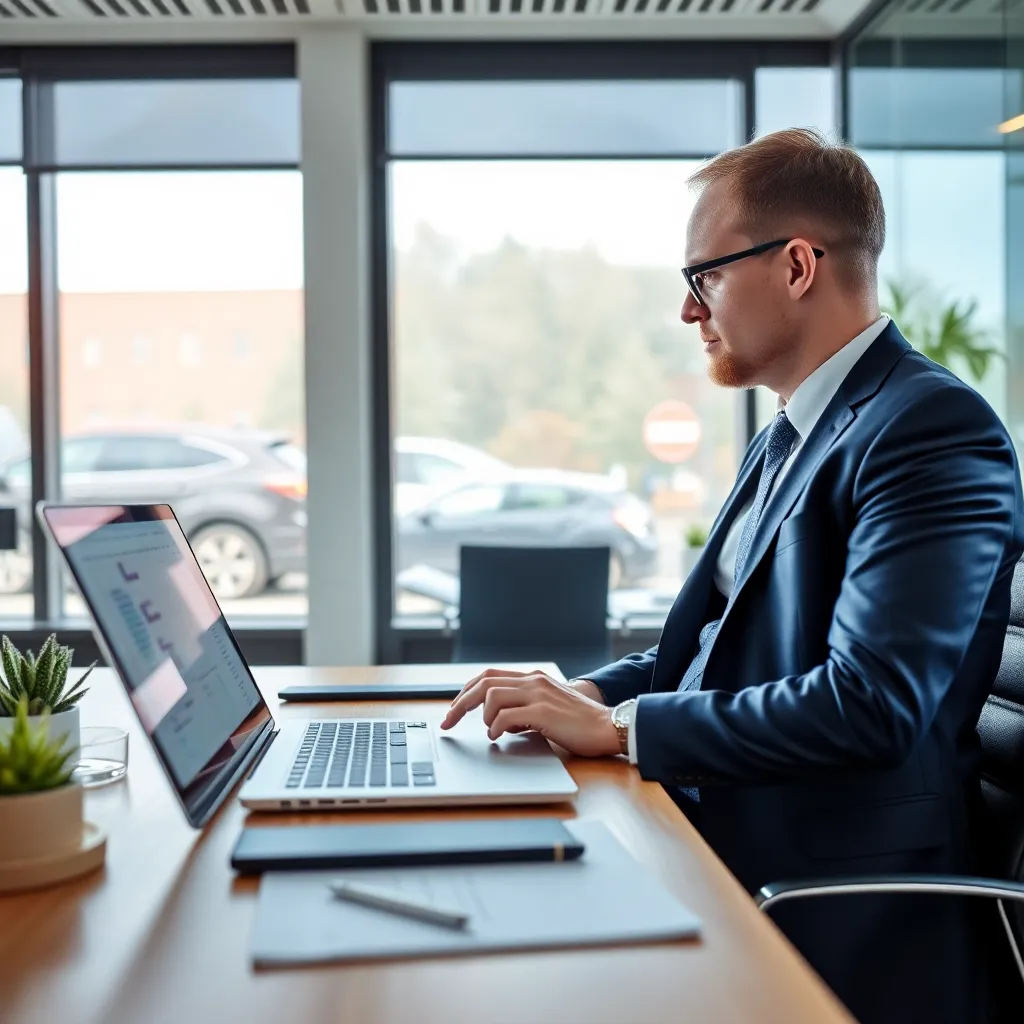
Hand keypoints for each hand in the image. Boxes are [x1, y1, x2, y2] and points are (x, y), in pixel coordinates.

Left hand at [440, 668, 620, 757]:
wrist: (608, 727)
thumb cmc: (579, 723)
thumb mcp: (547, 708)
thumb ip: (524, 708)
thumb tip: (499, 720)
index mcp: (533, 678)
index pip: (489, 675)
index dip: (466, 690)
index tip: (454, 708)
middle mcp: (533, 681)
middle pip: (484, 683)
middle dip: (460, 703)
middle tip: (448, 721)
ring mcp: (538, 695)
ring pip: (492, 696)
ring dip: (483, 717)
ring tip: (490, 732)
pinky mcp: (543, 712)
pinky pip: (506, 717)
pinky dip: (495, 728)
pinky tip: (497, 737)